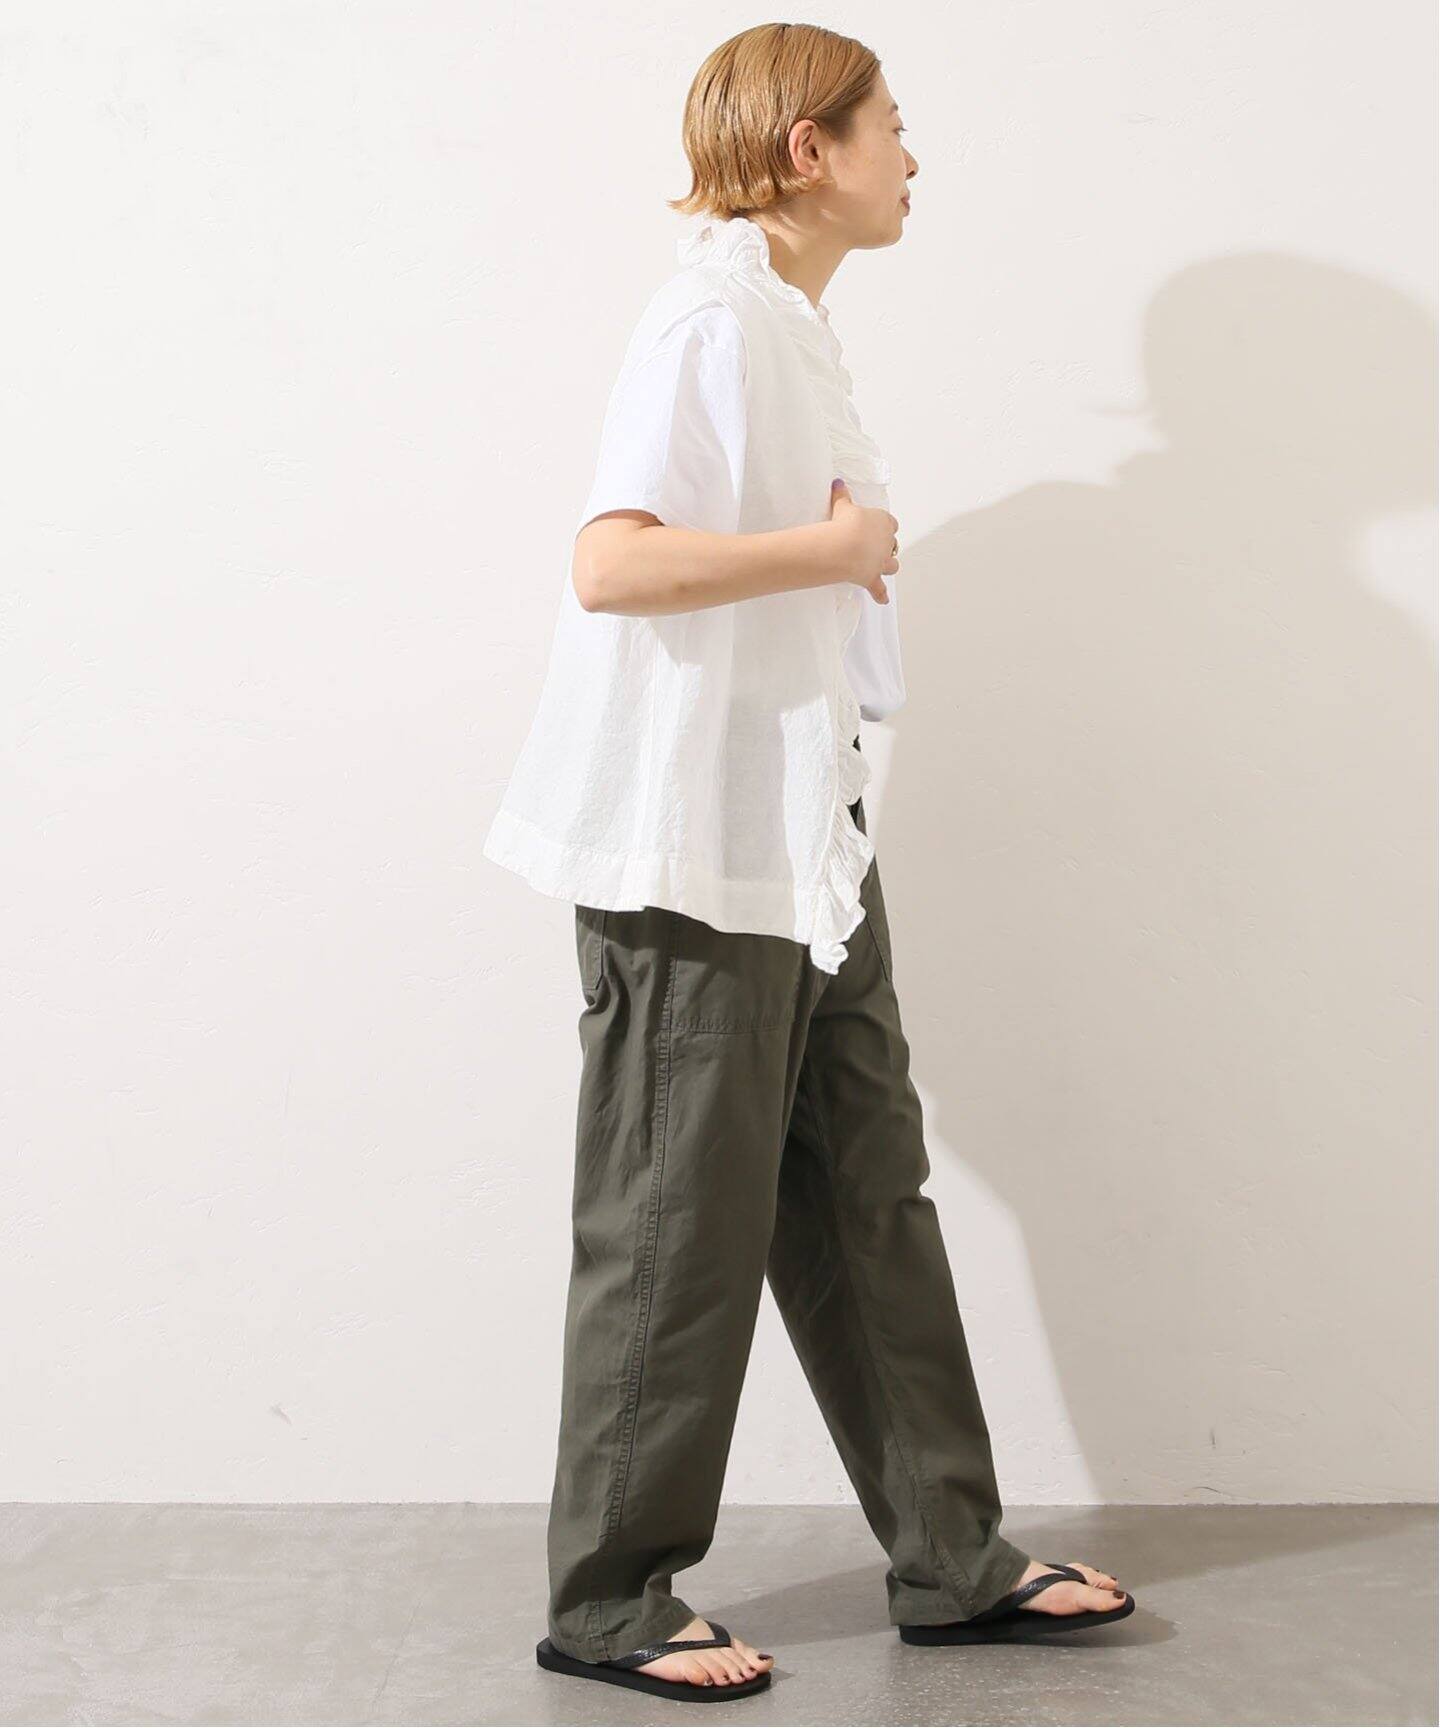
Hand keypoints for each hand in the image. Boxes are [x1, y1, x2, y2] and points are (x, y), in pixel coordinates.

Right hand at [828, 478, 897, 602]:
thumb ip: (842, 495)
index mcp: (882, 522)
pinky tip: (883, 599)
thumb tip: (837, 483)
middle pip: (892, 545)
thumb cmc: (845, 525)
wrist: (843, 546)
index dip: (884, 526)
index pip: (890, 523)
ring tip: (882, 568)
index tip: (878, 527)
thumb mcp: (842, 506)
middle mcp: (886, 543)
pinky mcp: (872, 578)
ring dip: (888, 566)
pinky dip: (881, 595)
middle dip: (886, 546)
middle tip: (876, 547)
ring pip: (892, 565)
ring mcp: (881, 562)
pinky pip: (879, 589)